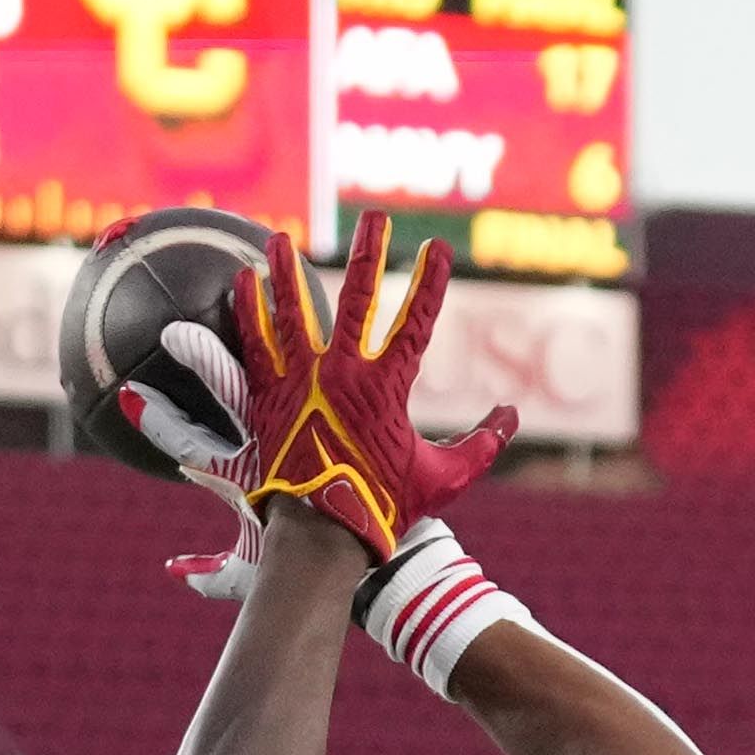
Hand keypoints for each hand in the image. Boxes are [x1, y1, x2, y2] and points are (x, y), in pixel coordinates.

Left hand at [132, 228, 511, 572]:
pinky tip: (242, 282)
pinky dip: (248, 312)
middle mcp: (342, 373)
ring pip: (292, 312)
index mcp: (388, 387)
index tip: (439, 247)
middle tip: (373, 217)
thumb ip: (481, 444)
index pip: (416, 321)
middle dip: (368, 253)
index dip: (431, 282)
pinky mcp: (269, 398)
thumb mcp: (444, 479)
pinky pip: (255, 345)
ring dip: (286, 272)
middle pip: (357, 298)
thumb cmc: (385, 510)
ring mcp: (302, 382)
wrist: (322, 537)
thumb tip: (511, 415)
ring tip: (279, 239)